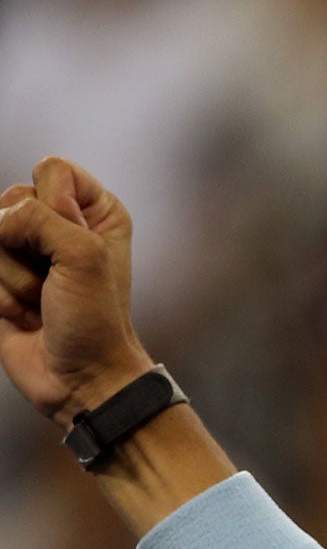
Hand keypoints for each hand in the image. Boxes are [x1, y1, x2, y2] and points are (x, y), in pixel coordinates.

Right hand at [0, 157, 153, 424]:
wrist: (80, 379)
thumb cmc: (95, 320)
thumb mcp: (83, 256)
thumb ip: (40, 217)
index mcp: (96, 211)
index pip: (51, 168)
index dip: (52, 203)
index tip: (74, 244)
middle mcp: (62, 225)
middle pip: (11, 200)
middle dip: (25, 246)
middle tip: (54, 282)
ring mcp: (29, 253)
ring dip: (11, 277)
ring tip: (40, 303)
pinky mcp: (2, 278)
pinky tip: (23, 316)